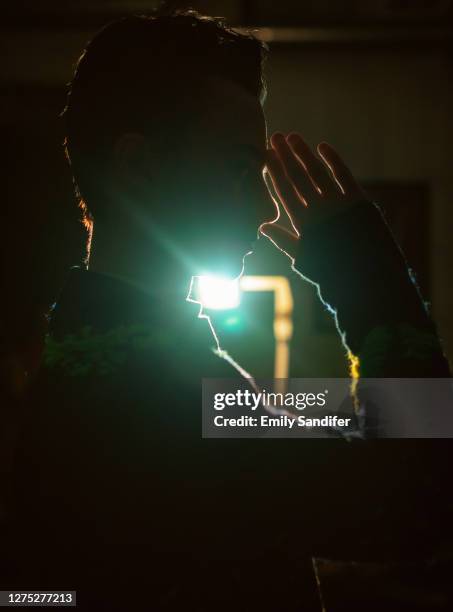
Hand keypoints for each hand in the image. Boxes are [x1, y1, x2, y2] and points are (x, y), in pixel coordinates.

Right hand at [260, 132, 367, 259]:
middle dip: (284, 156)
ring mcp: (338, 203)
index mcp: (303, 224)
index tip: (266, 155)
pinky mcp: (358, 200)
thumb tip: (262, 227)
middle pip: (297, 177)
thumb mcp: (304, 259)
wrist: (366, 278)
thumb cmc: (331, 271)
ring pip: (317, 172)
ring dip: (303, 153)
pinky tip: (322, 146)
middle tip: (274, 137)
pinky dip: (333, 159)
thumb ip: (283, 241)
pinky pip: (343, 174)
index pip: (284, 191)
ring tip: (292, 137)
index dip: (274, 171)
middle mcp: (319, 209)